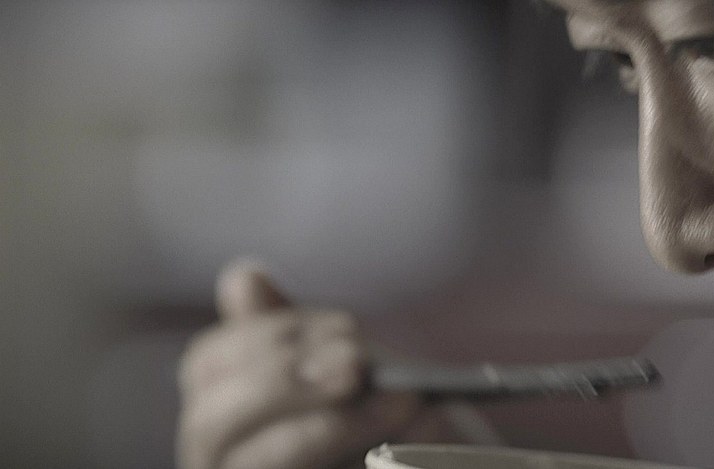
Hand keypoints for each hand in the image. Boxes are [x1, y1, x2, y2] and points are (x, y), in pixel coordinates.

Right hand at [176, 261, 421, 468]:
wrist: (435, 462)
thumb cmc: (386, 419)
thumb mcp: (344, 372)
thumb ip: (289, 335)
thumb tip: (243, 277)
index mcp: (225, 413)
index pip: (209, 365)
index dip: (272, 338)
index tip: (348, 329)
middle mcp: (224, 460)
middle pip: (210, 424)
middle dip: (288, 383)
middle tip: (359, 365)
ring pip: (255, 463)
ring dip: (330, 426)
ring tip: (404, 401)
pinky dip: (357, 451)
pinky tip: (415, 439)